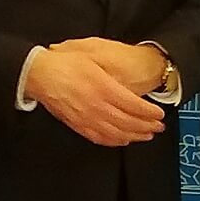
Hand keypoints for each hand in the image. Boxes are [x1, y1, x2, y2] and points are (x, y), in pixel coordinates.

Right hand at [25, 48, 165, 146]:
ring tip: (146, 135)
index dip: (150, 112)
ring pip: (116, 134)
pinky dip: (114, 141)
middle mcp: (97, 106)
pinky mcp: (77, 125)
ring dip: (134, 136)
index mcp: (103, 88)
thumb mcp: (93, 58)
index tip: (159, 114)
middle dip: (147, 126)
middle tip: (158, 127)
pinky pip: (100, 138)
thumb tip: (132, 84)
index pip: (134, 105)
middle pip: (128, 122)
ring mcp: (87, 118)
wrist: (41, 74)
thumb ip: (113, 73)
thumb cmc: (65, 64)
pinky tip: (122, 140)